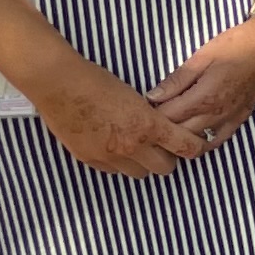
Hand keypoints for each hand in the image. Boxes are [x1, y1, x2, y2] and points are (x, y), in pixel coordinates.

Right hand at [33, 52, 210, 178]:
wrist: (58, 83)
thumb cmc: (96, 80)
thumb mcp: (134, 96)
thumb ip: (150, 117)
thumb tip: (161, 127)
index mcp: (147, 125)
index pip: (185, 147)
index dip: (195, 147)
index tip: (195, 144)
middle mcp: (131, 146)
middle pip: (165, 168)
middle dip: (168, 158)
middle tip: (163, 146)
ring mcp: (108, 156)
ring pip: (138, 173)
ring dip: (142, 163)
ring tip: (136, 147)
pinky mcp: (88, 159)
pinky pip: (112, 171)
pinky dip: (117, 163)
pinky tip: (112, 146)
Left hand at [143, 14, 254, 149]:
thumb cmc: (236, 45)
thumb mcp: (201, 56)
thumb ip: (177, 80)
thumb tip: (152, 96)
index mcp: (204, 97)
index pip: (167, 116)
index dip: (150, 115)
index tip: (139, 109)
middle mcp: (216, 114)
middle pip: (180, 132)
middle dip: (161, 129)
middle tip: (147, 121)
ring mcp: (229, 119)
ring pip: (197, 140)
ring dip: (180, 139)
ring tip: (166, 132)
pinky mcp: (240, 118)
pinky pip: (219, 140)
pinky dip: (204, 143)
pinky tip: (194, 139)